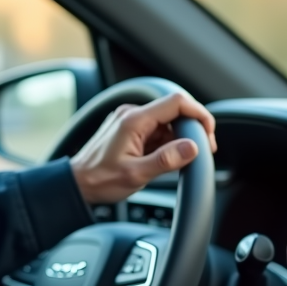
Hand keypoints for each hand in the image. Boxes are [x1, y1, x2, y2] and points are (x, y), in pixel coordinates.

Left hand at [69, 92, 216, 204]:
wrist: (77, 183)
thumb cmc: (100, 180)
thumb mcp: (136, 174)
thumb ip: (166, 160)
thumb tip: (192, 148)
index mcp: (134, 120)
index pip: (177, 102)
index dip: (199, 114)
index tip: (209, 133)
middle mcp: (132, 114)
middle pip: (174, 110)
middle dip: (191, 128)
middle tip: (200, 151)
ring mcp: (130, 120)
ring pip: (167, 121)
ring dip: (178, 137)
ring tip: (177, 161)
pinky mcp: (129, 129)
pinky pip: (156, 129)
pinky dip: (166, 142)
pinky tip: (164, 158)